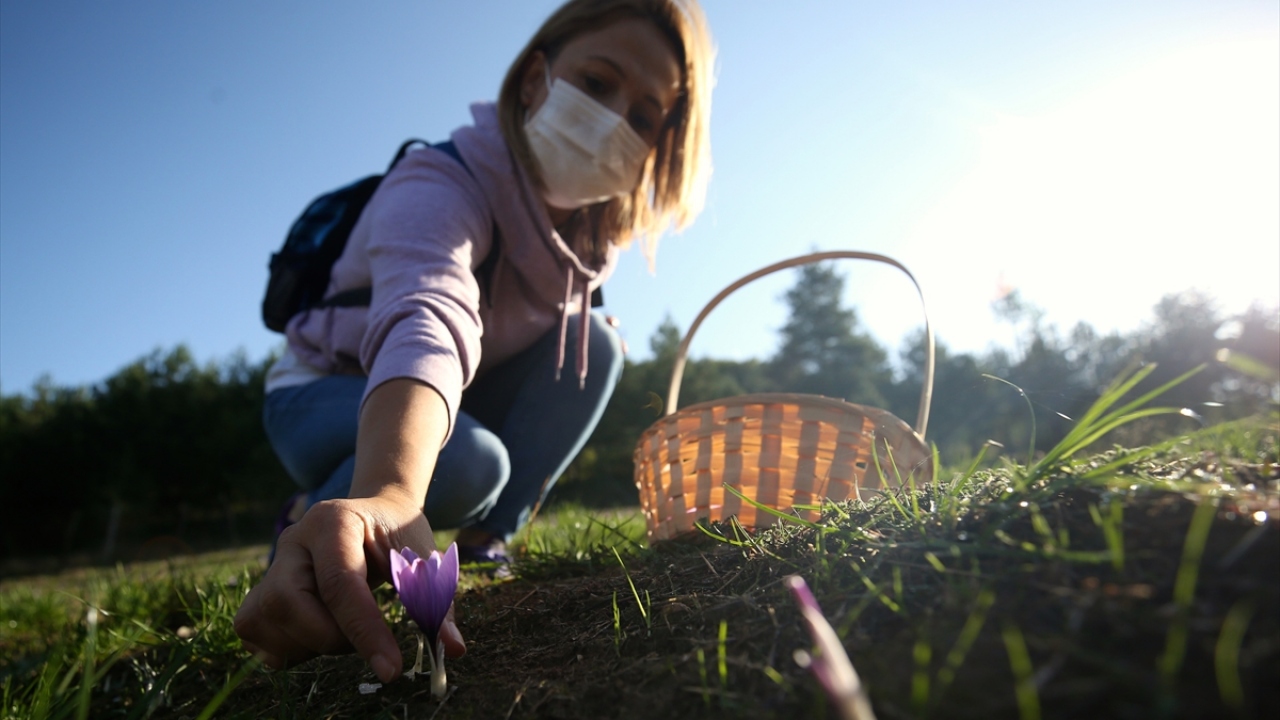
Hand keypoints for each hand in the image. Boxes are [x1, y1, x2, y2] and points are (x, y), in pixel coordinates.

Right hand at [233, 493, 465, 682]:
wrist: (376, 514)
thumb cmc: (401, 536)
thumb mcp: (426, 559)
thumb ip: (436, 601)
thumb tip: (451, 650)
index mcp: (334, 521)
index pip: (340, 584)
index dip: (364, 632)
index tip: (392, 670)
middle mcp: (294, 539)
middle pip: (288, 602)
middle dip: (329, 636)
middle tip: (366, 639)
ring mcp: (272, 564)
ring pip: (264, 618)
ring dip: (307, 643)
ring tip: (343, 631)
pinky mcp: (261, 588)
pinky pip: (254, 629)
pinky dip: (286, 646)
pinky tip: (318, 636)